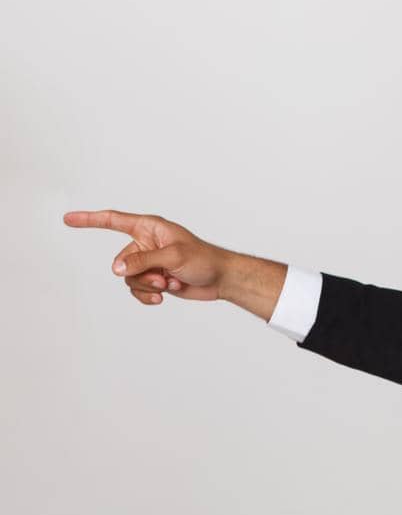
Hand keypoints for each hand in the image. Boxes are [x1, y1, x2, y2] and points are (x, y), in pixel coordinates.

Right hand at [63, 209, 229, 305]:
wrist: (221, 279)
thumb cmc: (204, 259)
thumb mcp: (173, 256)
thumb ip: (142, 261)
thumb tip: (116, 269)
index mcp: (148, 228)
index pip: (113, 221)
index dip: (89, 220)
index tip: (68, 219)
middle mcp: (145, 244)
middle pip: (121, 261)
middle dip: (140, 273)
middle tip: (164, 275)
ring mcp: (148, 262)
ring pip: (128, 278)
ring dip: (148, 285)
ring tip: (171, 282)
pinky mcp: (154, 279)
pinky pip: (137, 290)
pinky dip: (148, 295)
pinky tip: (165, 295)